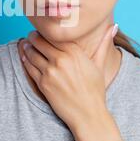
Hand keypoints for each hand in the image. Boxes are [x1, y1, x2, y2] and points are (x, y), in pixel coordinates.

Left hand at [21, 23, 124, 140]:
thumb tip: (114, 26)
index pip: (53, 34)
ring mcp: (50, 71)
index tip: (44, 30)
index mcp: (74, 51)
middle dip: (34, 37)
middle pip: (39, 40)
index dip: (46, 31)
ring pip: (31, 52)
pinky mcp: (43, 83)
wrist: (88, 114)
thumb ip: (104, 43)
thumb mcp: (99, 64)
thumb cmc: (95, 90)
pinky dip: (25, 60)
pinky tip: (25, 57)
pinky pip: (29, 66)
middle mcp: (61, 59)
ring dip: (27, 47)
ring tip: (26, 45)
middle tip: (32, 37)